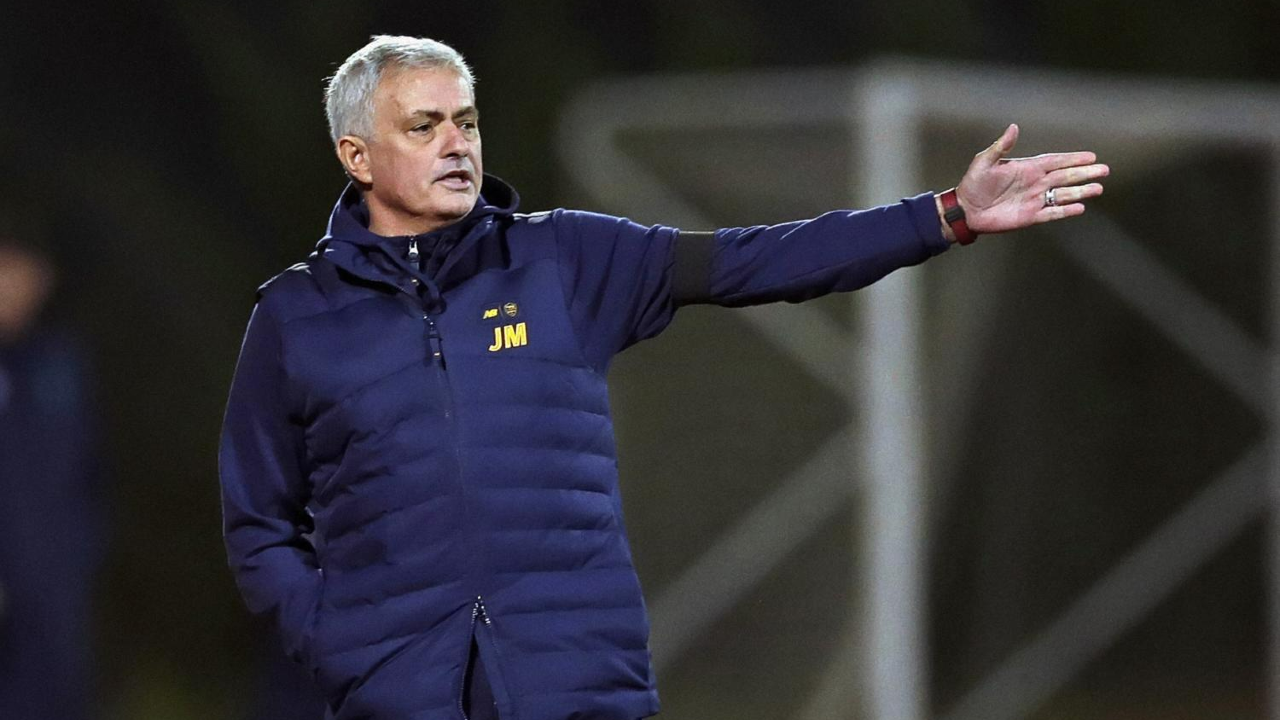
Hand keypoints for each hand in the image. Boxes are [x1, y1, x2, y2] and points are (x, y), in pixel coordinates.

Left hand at [952, 124, 1107, 234]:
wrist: (965, 209)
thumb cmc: (973, 183)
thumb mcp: (985, 161)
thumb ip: (1001, 146)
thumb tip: (1014, 127)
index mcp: (1027, 168)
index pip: (1056, 161)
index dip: (1073, 159)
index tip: (1092, 156)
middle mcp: (1035, 183)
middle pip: (1065, 177)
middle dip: (1085, 173)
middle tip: (1105, 170)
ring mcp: (1034, 200)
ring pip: (1063, 195)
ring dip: (1080, 192)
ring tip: (1098, 189)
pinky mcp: (1030, 216)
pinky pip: (1051, 213)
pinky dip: (1065, 211)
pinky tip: (1080, 208)